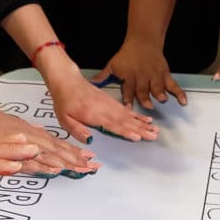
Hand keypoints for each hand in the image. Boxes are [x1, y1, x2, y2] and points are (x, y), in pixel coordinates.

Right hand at [0, 93, 98, 175]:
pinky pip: (24, 158)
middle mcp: (21, 135)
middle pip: (54, 149)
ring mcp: (13, 141)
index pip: (51, 144)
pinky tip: (55, 168)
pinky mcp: (2, 147)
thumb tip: (30, 141)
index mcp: (22, 132)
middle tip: (94, 166)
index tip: (86, 158)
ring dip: (65, 161)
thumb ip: (15, 135)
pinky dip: (42, 163)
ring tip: (83, 168)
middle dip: (75, 158)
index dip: (70, 151)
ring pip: (45, 153)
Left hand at [37, 51, 157, 142]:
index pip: (113, 125)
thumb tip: (89, 139)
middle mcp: (105, 109)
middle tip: (153, 136)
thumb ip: (77, 129)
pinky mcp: (112, 102)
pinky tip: (146, 120)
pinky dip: (138, 115)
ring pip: (129, 115)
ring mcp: (110, 105)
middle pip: (126, 121)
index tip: (137, 137)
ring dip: (143, 123)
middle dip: (141, 129)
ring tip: (154, 130)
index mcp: (94, 114)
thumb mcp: (64, 118)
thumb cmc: (65, 100)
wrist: (68, 81)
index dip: (125, 132)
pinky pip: (127, 110)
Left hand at [94, 38, 186, 110]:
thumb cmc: (127, 55)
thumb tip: (90, 83)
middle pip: (144, 89)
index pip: (127, 89)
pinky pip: (173, 85)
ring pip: (158, 86)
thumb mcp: (113, 64)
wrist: (143, 39)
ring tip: (163, 100)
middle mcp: (142, 77)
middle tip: (148, 106)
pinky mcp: (165, 74)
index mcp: (129, 77)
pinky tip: (183, 101)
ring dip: (160, 93)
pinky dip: (179, 93)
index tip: (127, 108)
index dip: (127, 98)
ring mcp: (154, 76)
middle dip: (145, 98)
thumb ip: (103, 76)